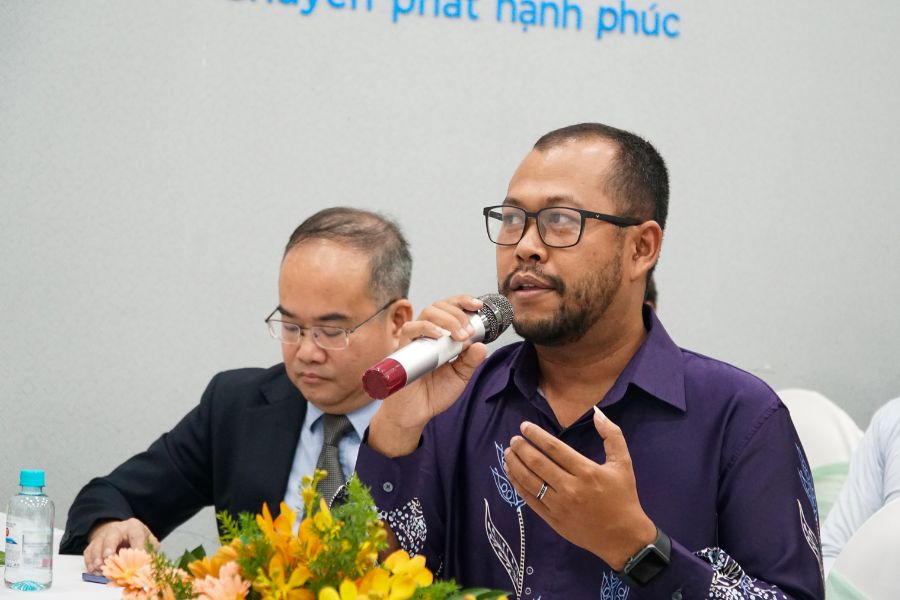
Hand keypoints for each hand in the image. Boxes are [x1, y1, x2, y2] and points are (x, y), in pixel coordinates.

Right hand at [84, 518, 158, 573]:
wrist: (123, 533)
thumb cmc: (138, 539)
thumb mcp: (148, 542)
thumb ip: (149, 551)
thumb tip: (146, 565)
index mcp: (134, 527)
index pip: (136, 535)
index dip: (137, 547)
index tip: (137, 560)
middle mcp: (117, 529)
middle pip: (111, 536)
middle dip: (109, 547)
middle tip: (108, 558)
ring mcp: (103, 536)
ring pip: (97, 544)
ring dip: (97, 558)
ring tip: (100, 569)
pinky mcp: (93, 544)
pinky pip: (88, 552)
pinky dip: (90, 563)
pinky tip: (95, 571)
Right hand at [368, 295, 487, 456]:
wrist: (416, 413)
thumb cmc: (435, 393)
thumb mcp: (460, 376)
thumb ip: (471, 361)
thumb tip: (481, 345)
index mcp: (441, 336)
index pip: (450, 308)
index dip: (463, 301)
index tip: (478, 306)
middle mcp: (427, 333)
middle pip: (439, 306)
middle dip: (458, 313)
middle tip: (468, 332)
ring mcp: (414, 339)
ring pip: (427, 312)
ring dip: (447, 319)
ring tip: (460, 336)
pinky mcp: (403, 349)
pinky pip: (410, 329)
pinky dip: (426, 328)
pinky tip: (439, 336)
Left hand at [503, 407, 656, 570]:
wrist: (622, 536)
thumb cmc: (623, 497)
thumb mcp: (623, 463)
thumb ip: (612, 435)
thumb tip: (597, 412)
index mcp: (587, 471)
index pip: (554, 448)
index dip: (536, 435)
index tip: (524, 426)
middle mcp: (570, 487)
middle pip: (538, 463)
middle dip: (522, 448)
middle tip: (513, 440)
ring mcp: (559, 505)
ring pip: (530, 481)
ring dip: (515, 465)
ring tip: (508, 454)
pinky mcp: (553, 519)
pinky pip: (530, 499)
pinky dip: (518, 485)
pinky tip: (512, 474)